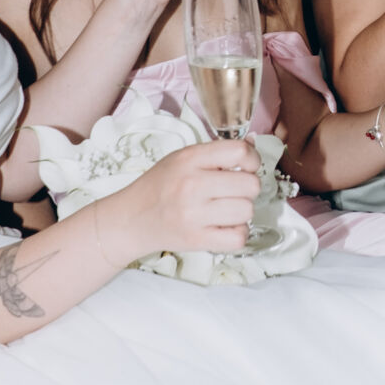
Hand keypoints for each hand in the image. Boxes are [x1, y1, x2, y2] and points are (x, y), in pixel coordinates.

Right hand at [115, 140, 261, 259]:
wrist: (131, 219)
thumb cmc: (159, 187)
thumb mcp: (182, 159)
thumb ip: (217, 152)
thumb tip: (253, 145)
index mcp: (189, 159)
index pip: (239, 152)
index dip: (252, 159)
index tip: (247, 166)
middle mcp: (192, 185)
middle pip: (250, 184)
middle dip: (247, 188)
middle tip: (233, 191)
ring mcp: (194, 215)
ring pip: (247, 211)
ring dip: (242, 212)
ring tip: (225, 209)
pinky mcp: (196, 240)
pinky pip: (238, 238)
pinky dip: (237, 233)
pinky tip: (224, 226)